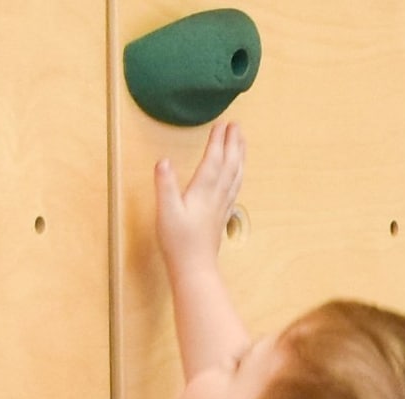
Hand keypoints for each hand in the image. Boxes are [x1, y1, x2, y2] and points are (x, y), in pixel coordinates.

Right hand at [152, 122, 246, 269]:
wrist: (195, 268)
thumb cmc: (178, 242)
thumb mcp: (166, 212)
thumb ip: (165, 185)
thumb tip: (163, 161)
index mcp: (203, 192)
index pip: (213, 160)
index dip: (218, 141)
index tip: (222, 124)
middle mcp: (217, 196)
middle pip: (230, 164)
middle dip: (233, 143)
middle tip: (237, 125)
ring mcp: (222, 206)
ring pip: (236, 175)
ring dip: (240, 156)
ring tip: (242, 142)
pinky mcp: (222, 215)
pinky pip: (235, 188)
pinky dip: (238, 175)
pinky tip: (238, 174)